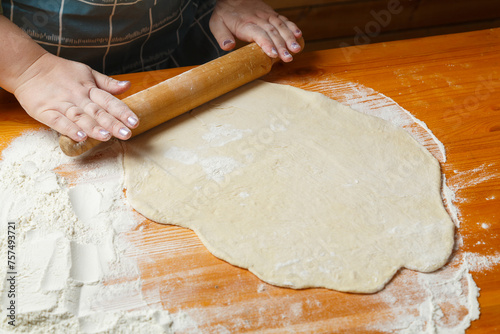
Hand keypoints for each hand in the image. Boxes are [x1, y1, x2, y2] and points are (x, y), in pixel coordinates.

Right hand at [13, 53, 138, 141]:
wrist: (27, 66)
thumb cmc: (61, 72)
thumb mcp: (87, 72)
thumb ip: (107, 83)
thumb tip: (128, 86)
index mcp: (89, 88)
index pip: (109, 101)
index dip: (123, 112)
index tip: (135, 122)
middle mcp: (77, 97)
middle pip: (98, 111)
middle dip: (113, 123)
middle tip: (127, 134)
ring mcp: (61, 104)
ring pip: (80, 117)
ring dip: (93, 127)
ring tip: (106, 136)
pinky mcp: (45, 111)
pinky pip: (58, 121)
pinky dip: (69, 129)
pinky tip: (79, 137)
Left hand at [210, 0, 302, 61]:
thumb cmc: (225, 14)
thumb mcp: (216, 24)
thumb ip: (222, 36)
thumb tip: (228, 46)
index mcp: (244, 23)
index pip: (258, 34)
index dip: (266, 44)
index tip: (273, 54)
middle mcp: (258, 19)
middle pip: (272, 32)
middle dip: (281, 46)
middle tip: (288, 58)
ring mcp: (267, 15)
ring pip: (280, 26)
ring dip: (289, 38)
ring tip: (297, 49)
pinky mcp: (272, 14)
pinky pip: (283, 20)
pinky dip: (292, 27)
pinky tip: (299, 35)